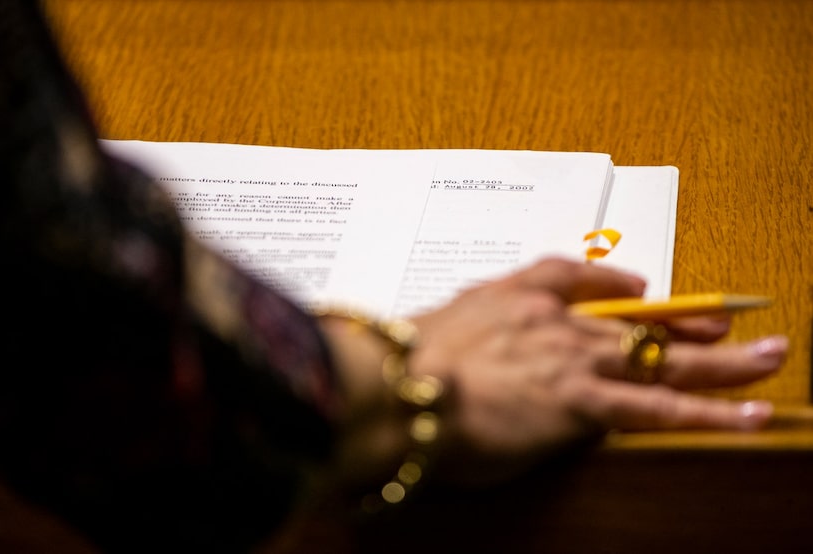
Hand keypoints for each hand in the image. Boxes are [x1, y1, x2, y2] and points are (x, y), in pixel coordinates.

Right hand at [408, 257, 786, 483]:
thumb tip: (473, 345)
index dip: (616, 282)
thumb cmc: (402, 362)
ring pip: (663, 358)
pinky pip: (658, 409)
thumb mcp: (433, 326)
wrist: (394, 387)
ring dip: (722, 361)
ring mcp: (573, 359)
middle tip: (729, 323)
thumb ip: (466, 326)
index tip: (639, 288)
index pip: (577, 277)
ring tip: (769, 359)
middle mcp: (555, 321)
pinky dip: (707, 413)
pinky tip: (748, 414)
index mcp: (515, 296)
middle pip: (636, 318)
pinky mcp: (582, 403)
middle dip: (686, 322)